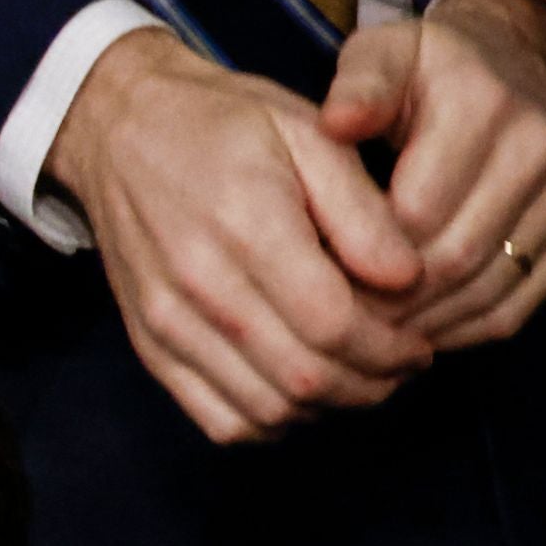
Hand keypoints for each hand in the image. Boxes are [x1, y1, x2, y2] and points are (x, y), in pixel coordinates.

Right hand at [46, 28, 430, 443]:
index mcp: (248, 224)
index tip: (421, 343)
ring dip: (325, 408)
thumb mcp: (312, 136)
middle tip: (401, 366)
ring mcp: (168, 324)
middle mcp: (200, 285)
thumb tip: (408, 279)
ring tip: (358, 376)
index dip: (390, 348)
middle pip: (302, 377)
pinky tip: (299, 389)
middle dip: (369, 384)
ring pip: (264, 410)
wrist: (124, 133)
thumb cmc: (229, 124)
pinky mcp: (151, 347)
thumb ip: (362, 211)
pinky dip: (270, 421)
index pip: (333, 323)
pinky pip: (219, 419)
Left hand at [327, 0, 545, 351]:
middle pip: (452, 258)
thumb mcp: (384, 53)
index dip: (360, 254)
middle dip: (386, 300)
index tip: (314, 275)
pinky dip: (456, 333)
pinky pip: (512, 310)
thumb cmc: (425, 71)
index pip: (416, 210)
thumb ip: (359, 83)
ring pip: (484, 292)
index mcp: (483, 103)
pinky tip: (409, 332)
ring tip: (362, 333)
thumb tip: (337, 121)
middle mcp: (537, 149)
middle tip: (331, 321)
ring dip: (419, 325)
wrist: (512, 69)